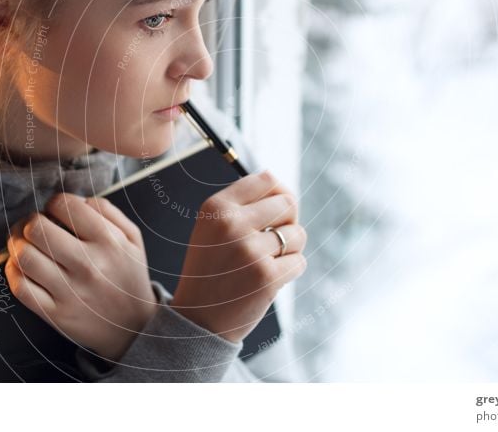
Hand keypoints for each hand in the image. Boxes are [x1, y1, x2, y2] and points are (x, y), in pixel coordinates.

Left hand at [5, 193, 156, 360]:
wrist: (134, 326)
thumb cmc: (129, 276)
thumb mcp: (132, 238)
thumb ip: (108, 210)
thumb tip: (76, 200)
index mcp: (108, 241)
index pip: (64, 205)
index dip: (54, 203)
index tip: (56, 212)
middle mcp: (87, 264)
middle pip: (36, 228)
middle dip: (30, 222)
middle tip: (34, 228)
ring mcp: (69, 291)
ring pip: (24, 256)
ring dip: (17, 246)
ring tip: (25, 245)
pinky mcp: (55, 313)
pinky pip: (20, 288)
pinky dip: (14, 273)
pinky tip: (23, 268)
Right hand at [170, 170, 307, 342]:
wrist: (198, 319)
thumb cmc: (212, 269)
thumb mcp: (213, 229)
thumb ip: (244, 206)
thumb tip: (286, 193)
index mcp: (217, 207)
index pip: (266, 179)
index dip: (279, 192)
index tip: (276, 210)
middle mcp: (232, 224)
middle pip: (288, 203)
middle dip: (288, 221)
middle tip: (273, 239)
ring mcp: (250, 250)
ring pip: (297, 234)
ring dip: (290, 249)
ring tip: (266, 262)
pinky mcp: (266, 276)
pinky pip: (299, 261)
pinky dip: (290, 271)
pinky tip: (268, 279)